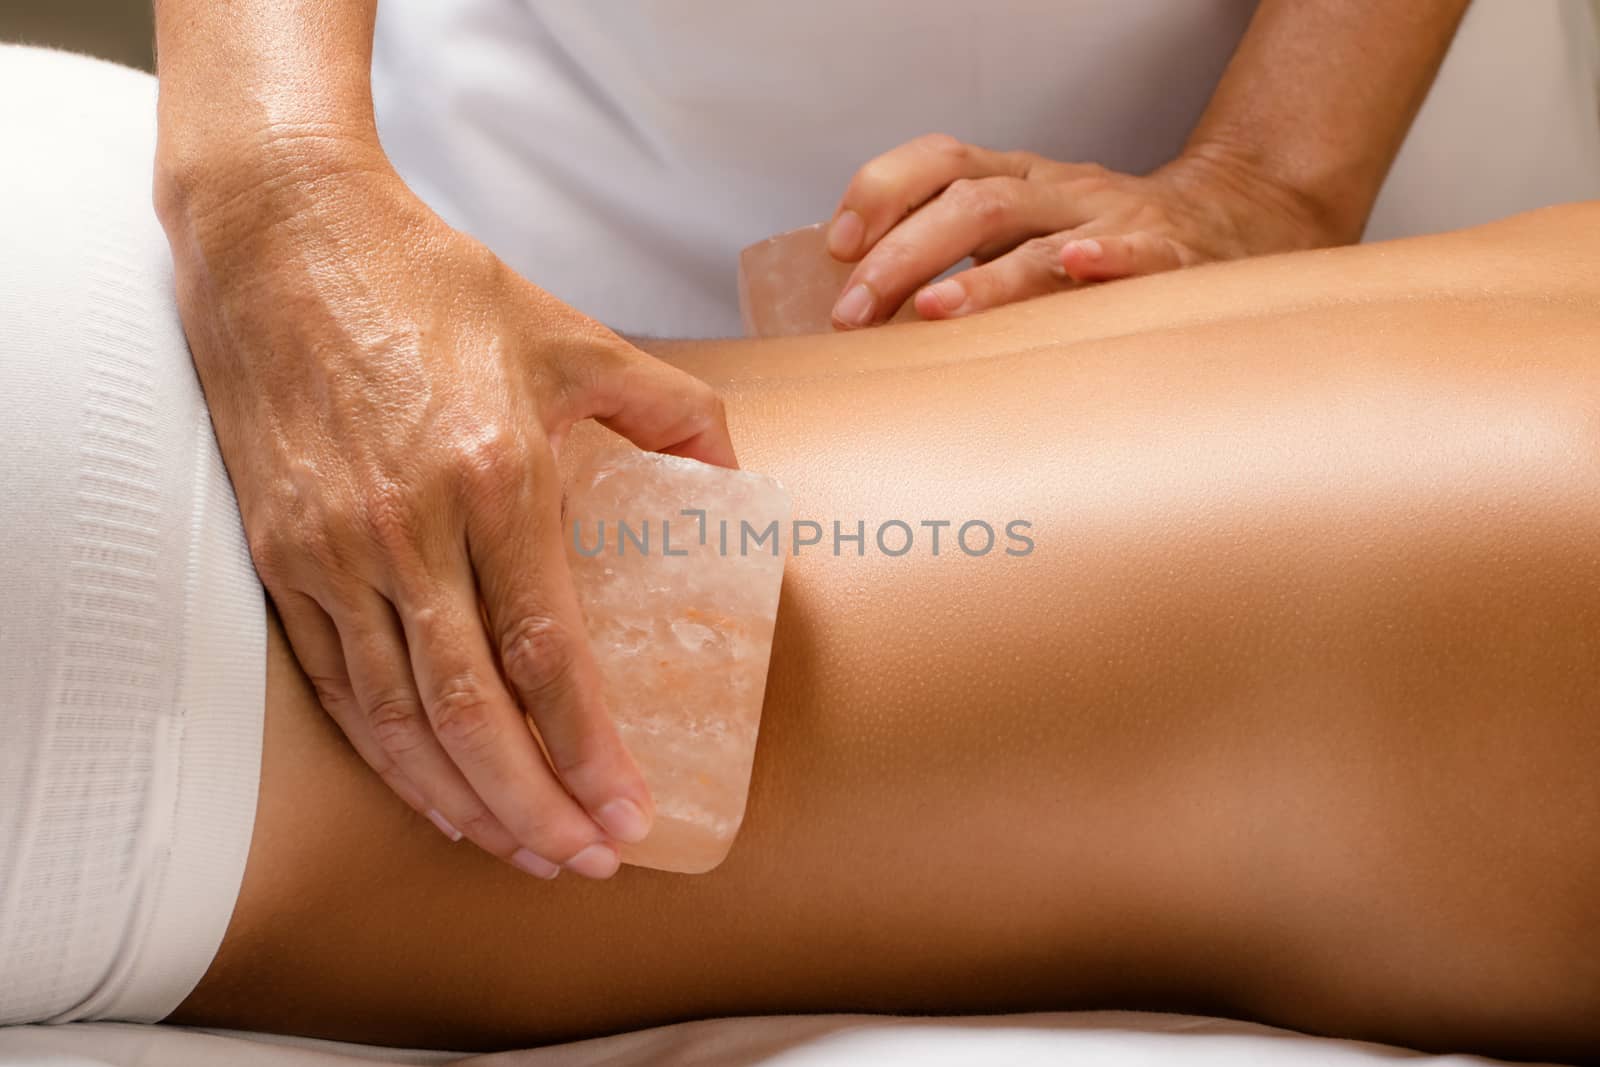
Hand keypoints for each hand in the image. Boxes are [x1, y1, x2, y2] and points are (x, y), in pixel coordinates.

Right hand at [157, 136, 734, 878]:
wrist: (283, 238)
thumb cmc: (431, 284)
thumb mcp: (572, 334)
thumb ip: (672, 408)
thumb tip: (730, 478)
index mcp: (494, 474)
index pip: (548, 651)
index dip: (587, 747)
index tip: (629, 812)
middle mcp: (407, 528)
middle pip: (471, 709)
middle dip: (532, 803)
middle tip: (582, 859)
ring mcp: (333, 548)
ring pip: (398, 716)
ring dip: (461, 798)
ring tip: (519, 848)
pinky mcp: (279, 554)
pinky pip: (337, 683)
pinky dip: (386, 752)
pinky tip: (432, 788)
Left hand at [824, 134, 1339, 326]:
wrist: (1232, 221)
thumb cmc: (1102, 242)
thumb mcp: (1027, 231)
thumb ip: (958, 259)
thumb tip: (865, 310)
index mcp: (1016, 180)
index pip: (938, 161)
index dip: (881, 190)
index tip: (836, 244)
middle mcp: (1056, 190)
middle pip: (971, 203)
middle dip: (903, 256)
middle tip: (854, 313)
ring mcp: (1110, 220)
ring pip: (1035, 238)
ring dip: (979, 279)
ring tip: (932, 312)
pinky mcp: (1167, 254)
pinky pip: (1136, 253)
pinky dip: (1104, 261)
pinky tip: (1076, 270)